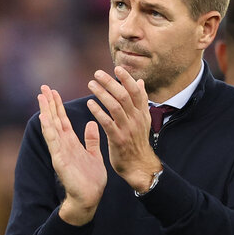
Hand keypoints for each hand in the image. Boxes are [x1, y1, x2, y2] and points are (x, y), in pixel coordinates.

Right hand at [38, 85, 106, 224]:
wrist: (89, 198)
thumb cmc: (91, 180)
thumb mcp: (93, 155)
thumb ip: (91, 140)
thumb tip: (91, 123)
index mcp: (71, 143)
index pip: (62, 120)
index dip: (57, 106)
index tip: (53, 91)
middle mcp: (63, 145)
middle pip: (54, 120)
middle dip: (49, 104)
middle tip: (43, 87)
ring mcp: (60, 152)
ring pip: (51, 128)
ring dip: (46, 112)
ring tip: (41, 97)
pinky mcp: (60, 160)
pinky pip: (54, 143)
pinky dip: (49, 130)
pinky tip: (45, 119)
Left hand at [87, 66, 161, 192]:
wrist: (139, 166)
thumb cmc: (137, 141)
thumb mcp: (143, 120)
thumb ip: (141, 101)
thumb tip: (140, 82)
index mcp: (142, 113)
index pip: (136, 91)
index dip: (127, 79)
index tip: (117, 68)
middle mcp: (136, 119)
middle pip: (124, 96)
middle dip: (111, 82)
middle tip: (97, 73)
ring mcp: (127, 129)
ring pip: (115, 106)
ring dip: (102, 93)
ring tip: (91, 84)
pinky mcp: (118, 139)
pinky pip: (107, 122)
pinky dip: (98, 111)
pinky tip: (89, 103)